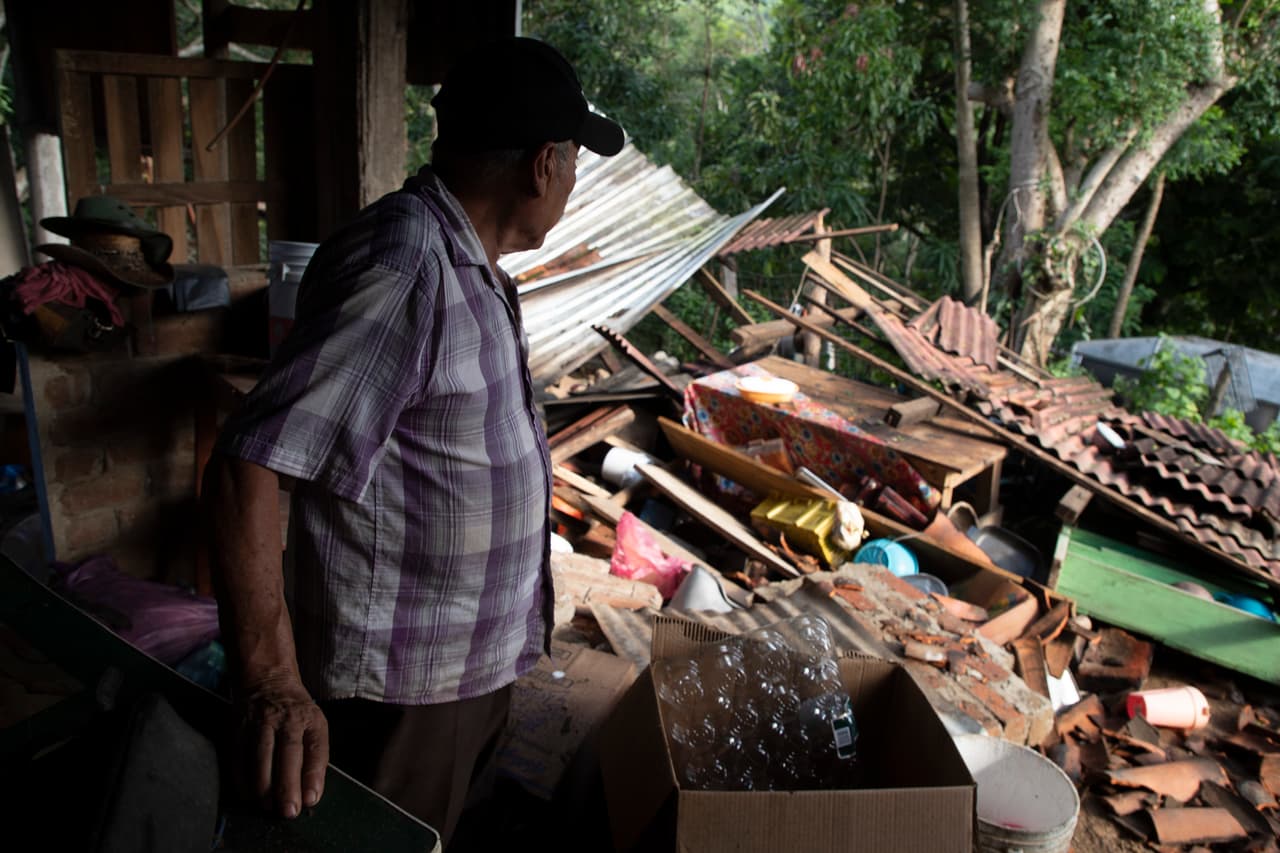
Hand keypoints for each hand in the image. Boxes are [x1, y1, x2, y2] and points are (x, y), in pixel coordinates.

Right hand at [236, 672, 328, 818]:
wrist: (266, 680)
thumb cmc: (295, 712)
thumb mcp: (314, 726)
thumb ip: (315, 758)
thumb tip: (311, 795)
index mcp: (310, 719)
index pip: (316, 748)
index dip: (313, 776)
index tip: (310, 800)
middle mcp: (286, 718)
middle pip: (288, 754)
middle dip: (287, 786)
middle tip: (288, 812)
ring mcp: (260, 721)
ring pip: (260, 757)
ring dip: (263, 787)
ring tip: (267, 807)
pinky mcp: (238, 726)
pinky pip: (238, 756)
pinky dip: (242, 779)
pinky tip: (248, 795)